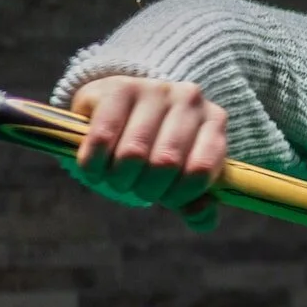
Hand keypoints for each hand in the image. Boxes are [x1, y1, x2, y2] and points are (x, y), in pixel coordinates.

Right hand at [67, 76, 228, 231]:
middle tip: (133, 188)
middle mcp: (189, 100)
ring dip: (117, 178)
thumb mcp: (180, 173)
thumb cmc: (156, 146)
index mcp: (214, 122)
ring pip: (133, 153)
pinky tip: (92, 168)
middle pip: (165, 164)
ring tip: (113, 178)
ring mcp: (154, 89)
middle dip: (144, 188)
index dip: (177, 195)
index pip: (200, 172)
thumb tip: (202, 218)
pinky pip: (102, 137)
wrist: (120, 105)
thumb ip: (195, 202)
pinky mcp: (118, 88)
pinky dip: (93, 163)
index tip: (164, 199)